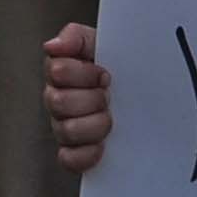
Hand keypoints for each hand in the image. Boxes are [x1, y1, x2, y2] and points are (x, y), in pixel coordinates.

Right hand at [45, 22, 111, 173]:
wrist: (145, 91)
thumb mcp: (102, 44)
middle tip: (108, 96)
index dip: (85, 73)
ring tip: (109, 118)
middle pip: (58, 102)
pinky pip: (68, 159)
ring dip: (94, 125)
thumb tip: (52, 46)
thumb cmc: (121, 69)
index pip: (56, 71)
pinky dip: (86, 154)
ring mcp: (64, 127)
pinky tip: (102, 145)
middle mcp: (58, 100)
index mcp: (61, 73)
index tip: (105, 74)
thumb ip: (75, 37)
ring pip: (65, 131)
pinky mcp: (74, 153)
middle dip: (92, 99)